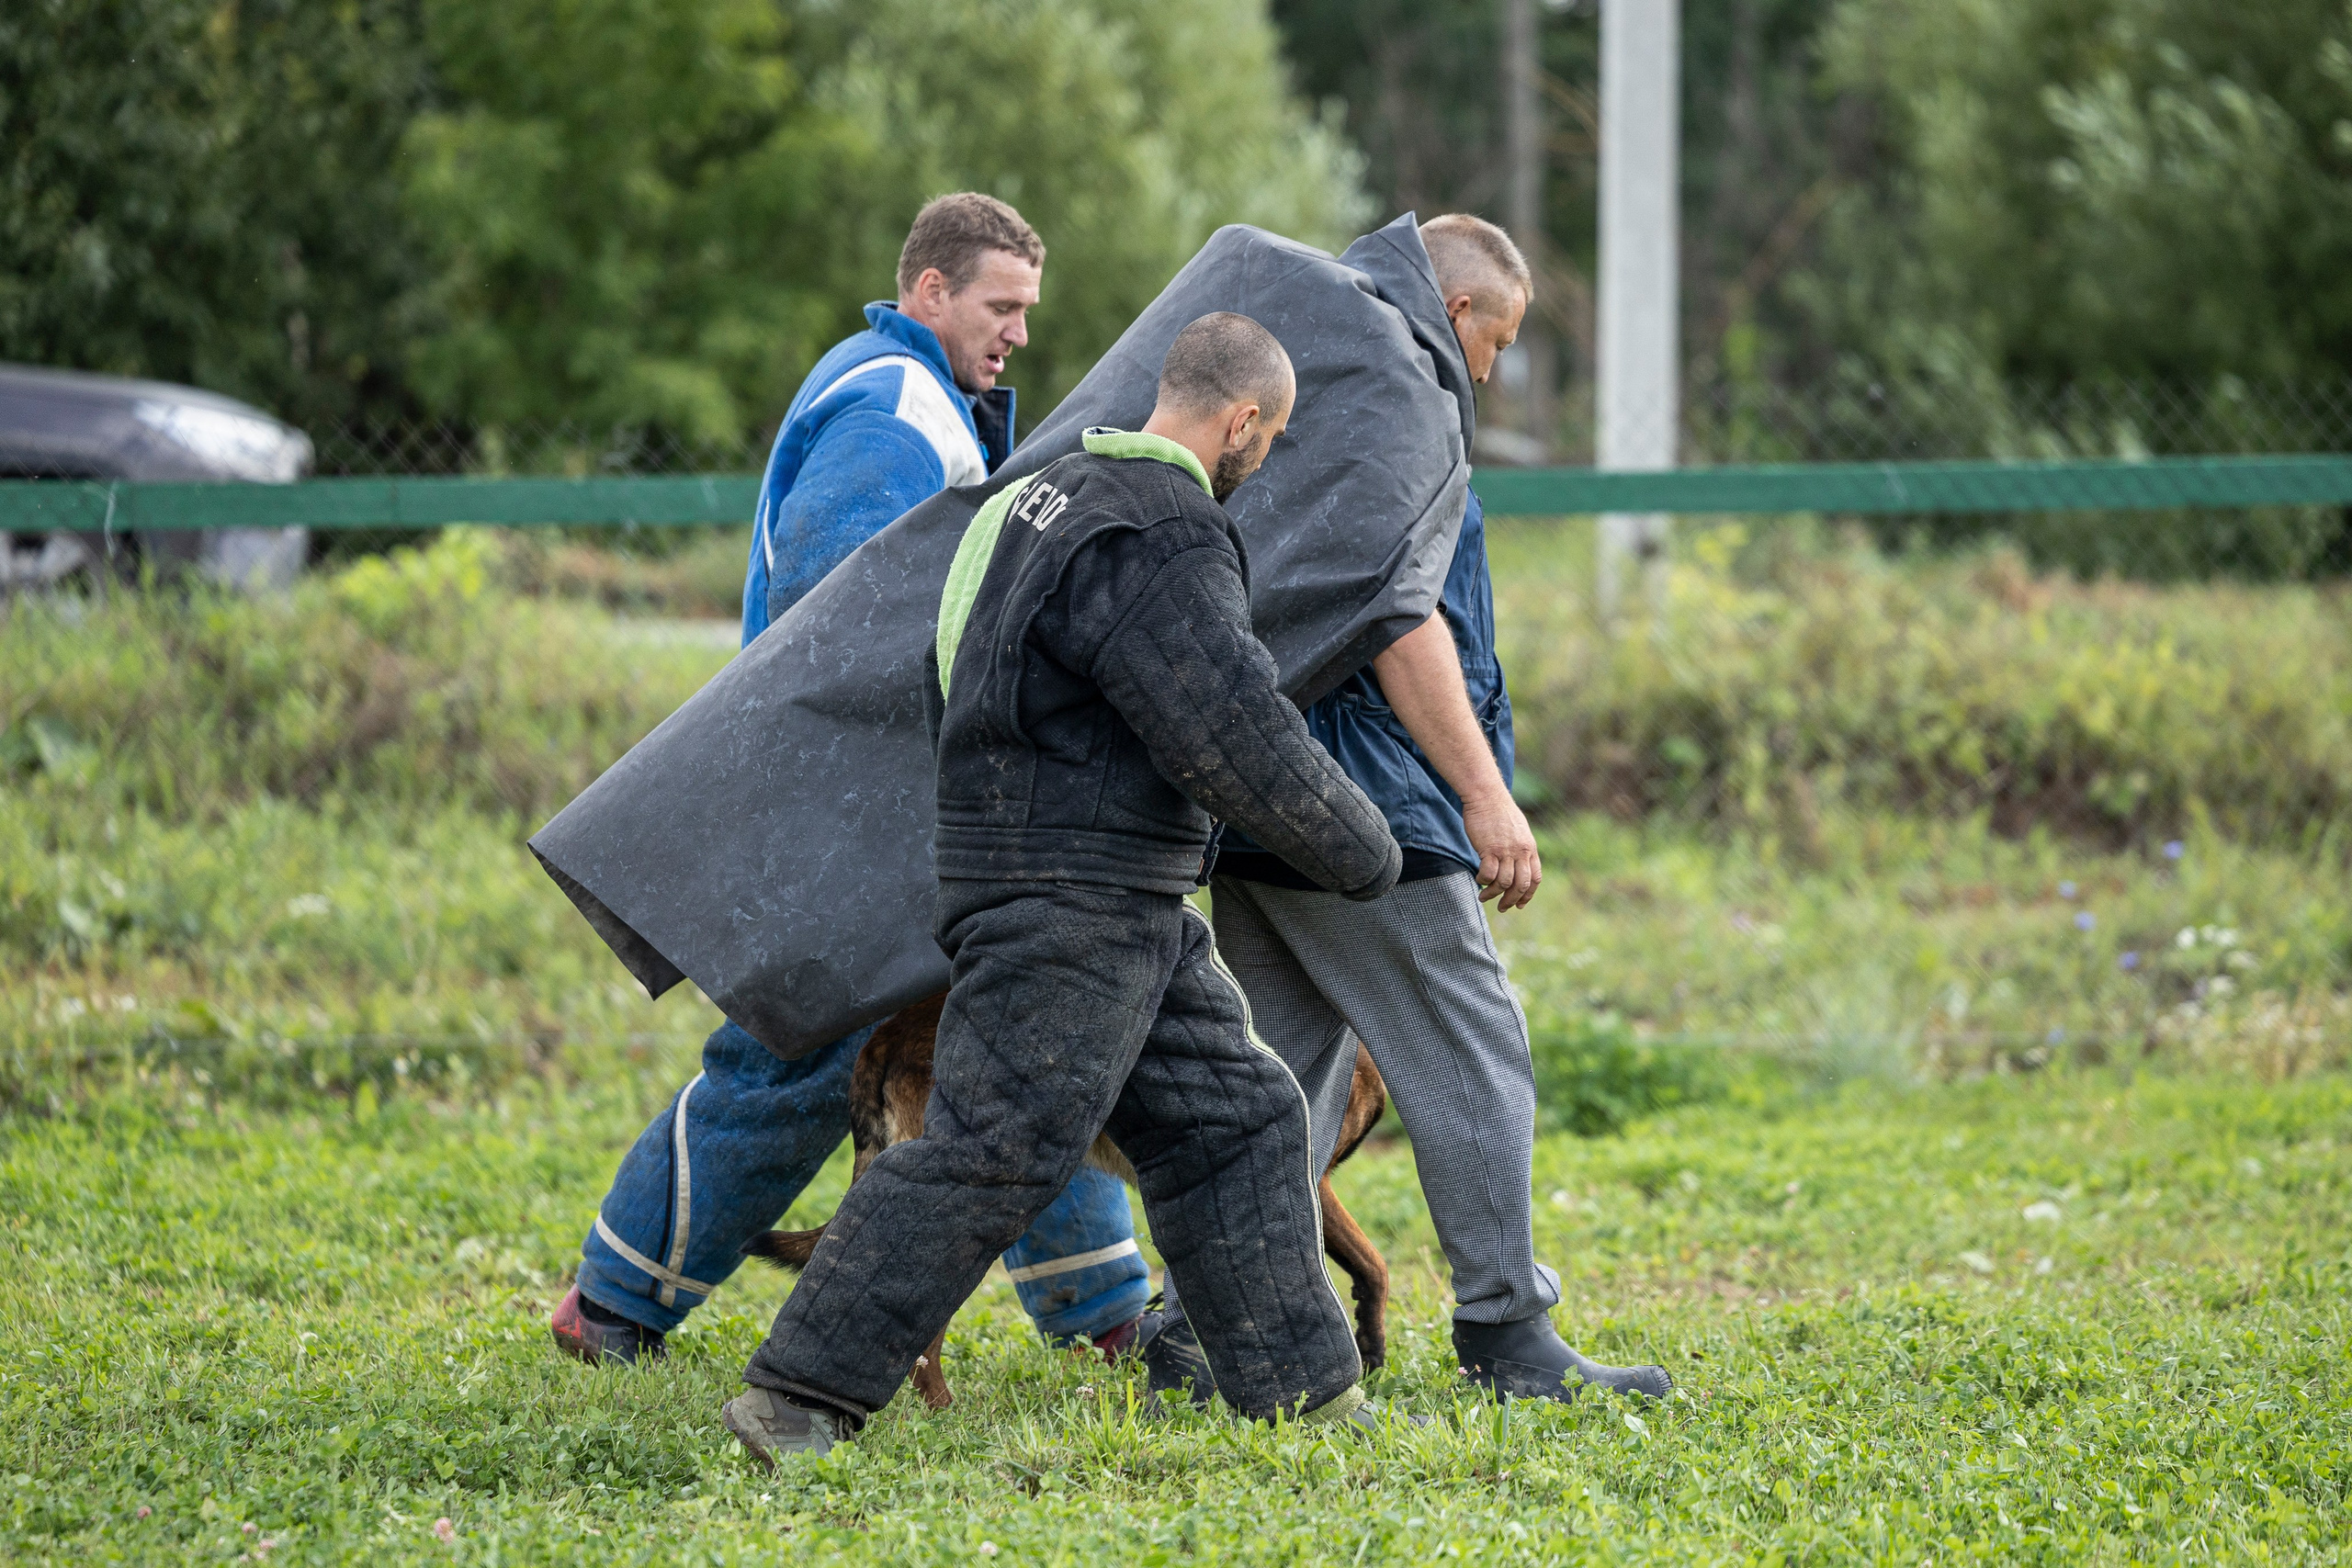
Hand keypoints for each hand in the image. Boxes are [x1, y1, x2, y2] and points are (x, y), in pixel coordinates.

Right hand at [1462, 789, 1540, 910]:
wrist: (1487, 795)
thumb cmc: (1499, 811)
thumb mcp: (1519, 830)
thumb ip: (1521, 848)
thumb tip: (1518, 863)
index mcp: (1530, 848)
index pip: (1535, 878)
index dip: (1528, 895)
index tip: (1519, 904)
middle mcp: (1521, 851)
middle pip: (1521, 885)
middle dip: (1511, 900)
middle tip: (1502, 907)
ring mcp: (1505, 851)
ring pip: (1504, 883)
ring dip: (1493, 894)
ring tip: (1484, 897)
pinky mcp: (1489, 849)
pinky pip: (1488, 874)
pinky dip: (1483, 881)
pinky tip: (1478, 880)